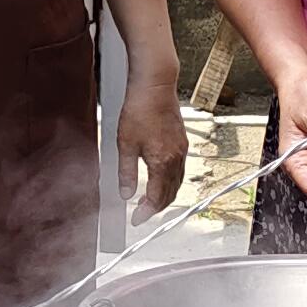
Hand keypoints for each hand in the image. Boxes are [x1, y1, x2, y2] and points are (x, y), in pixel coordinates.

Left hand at [115, 54, 190, 217]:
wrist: (155, 86)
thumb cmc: (139, 110)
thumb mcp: (125, 144)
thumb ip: (126, 173)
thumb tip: (125, 194)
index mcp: (162, 162)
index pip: (157, 198)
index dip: (146, 212)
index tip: (136, 220)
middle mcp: (176, 158)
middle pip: (171, 194)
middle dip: (157, 207)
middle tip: (141, 213)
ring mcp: (181, 150)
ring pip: (177, 182)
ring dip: (164, 195)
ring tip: (148, 199)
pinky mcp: (181, 142)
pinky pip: (179, 170)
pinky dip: (170, 181)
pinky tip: (159, 177)